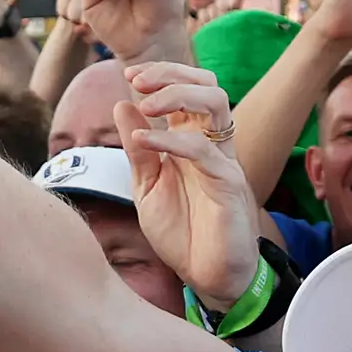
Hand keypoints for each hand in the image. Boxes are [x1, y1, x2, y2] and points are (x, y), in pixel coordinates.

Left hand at [114, 59, 260, 305]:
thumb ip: (137, 149)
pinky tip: (143, 143)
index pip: (188, 88)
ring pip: (216, 103)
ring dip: (177, 95)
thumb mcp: (147, 187)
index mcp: (193, 142)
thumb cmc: (182, 234)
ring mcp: (224, 161)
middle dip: (171, 74)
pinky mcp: (229, 185)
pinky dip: (170, 140)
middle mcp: (212, 145)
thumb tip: (122, 104)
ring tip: (146, 105)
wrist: (207, 278)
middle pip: (207, 84)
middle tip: (138, 80)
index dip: (161, 74)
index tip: (130, 76)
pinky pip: (203, 150)